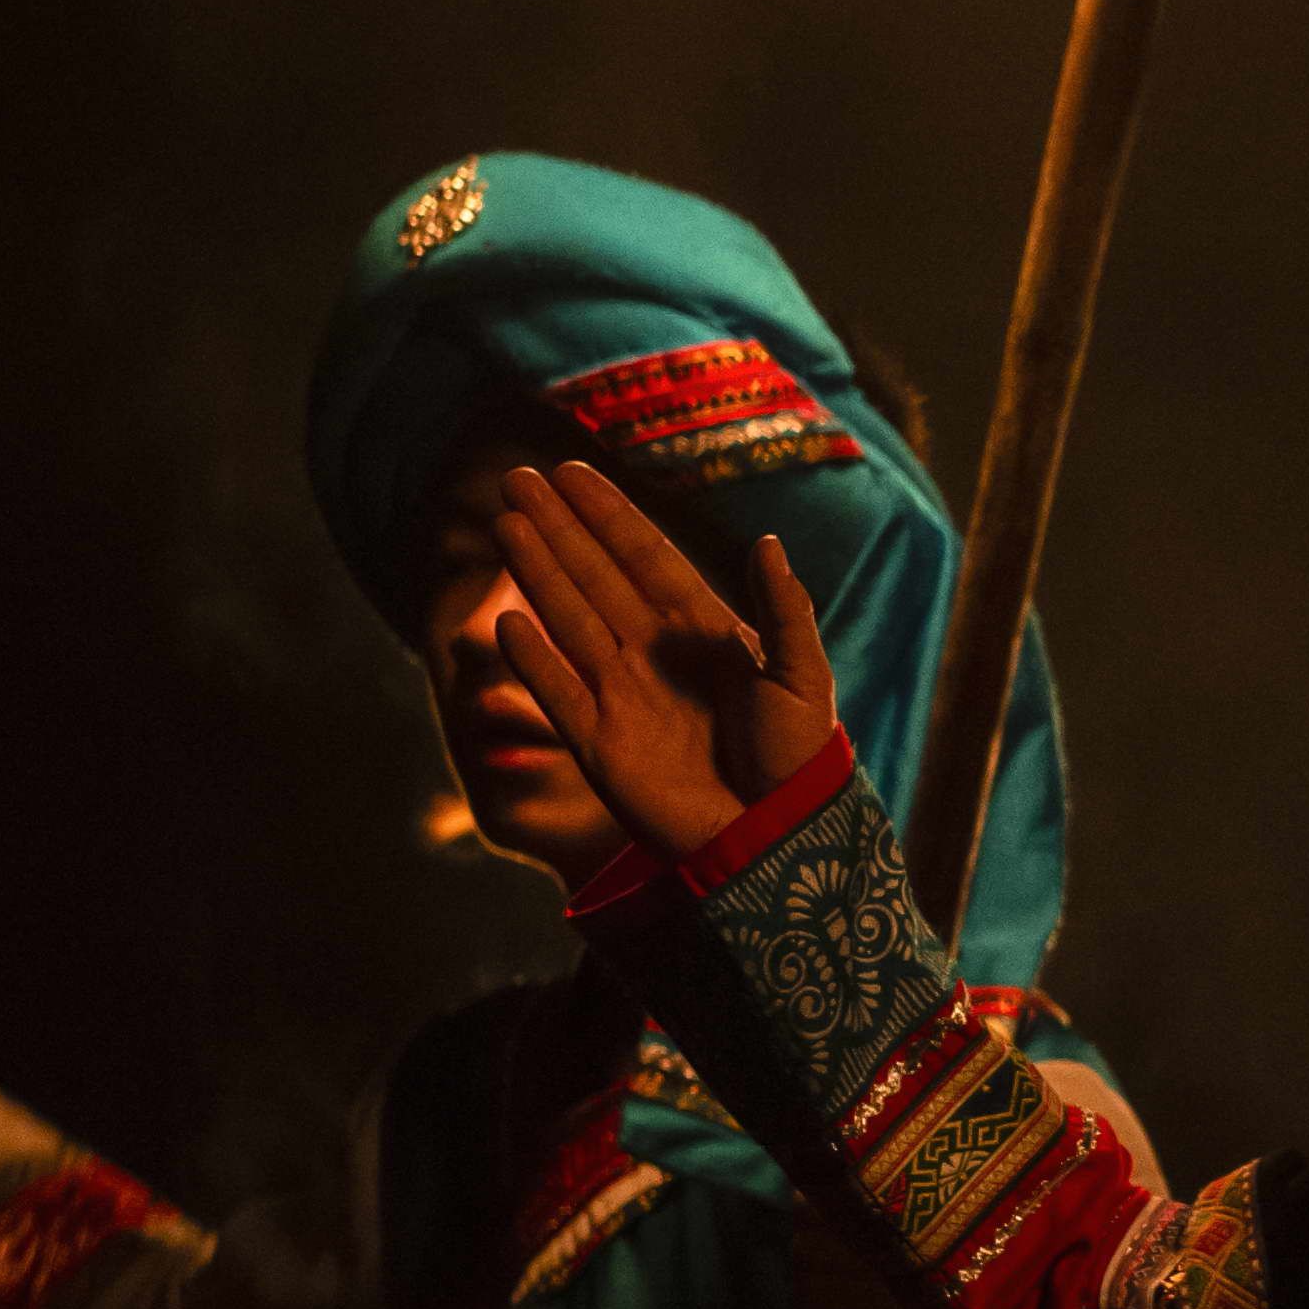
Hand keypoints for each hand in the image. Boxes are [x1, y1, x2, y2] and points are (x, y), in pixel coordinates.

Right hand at [481, 461, 840, 866]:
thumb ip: (785, 609)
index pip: (645, 556)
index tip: (573, 471)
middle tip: (518, 480)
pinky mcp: (601, 748)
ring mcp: (622, 697)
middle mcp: (653, 654)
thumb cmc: (799, 758)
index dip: (608, 515)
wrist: (778, 837)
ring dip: (537, 574)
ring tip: (507, 526)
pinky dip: (532, 663)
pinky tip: (505, 624)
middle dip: (558, 529)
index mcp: (701, 630)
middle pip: (594, 577)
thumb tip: (766, 541)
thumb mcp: (803, 676)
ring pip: (568, 620)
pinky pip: (558, 695)